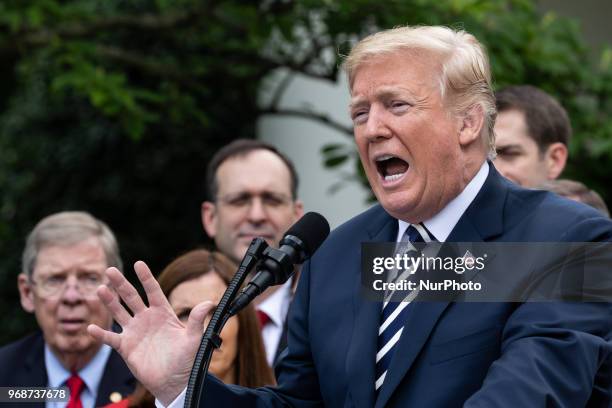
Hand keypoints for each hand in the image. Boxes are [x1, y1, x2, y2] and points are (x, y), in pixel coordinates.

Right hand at [88, 261, 213, 405]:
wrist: (175, 381)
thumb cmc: (187, 359)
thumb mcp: (194, 338)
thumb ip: (197, 320)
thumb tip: (209, 303)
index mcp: (163, 313)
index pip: (153, 291)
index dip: (146, 277)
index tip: (138, 263)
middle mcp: (147, 319)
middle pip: (131, 297)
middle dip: (121, 284)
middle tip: (110, 270)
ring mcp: (134, 332)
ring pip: (118, 312)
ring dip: (109, 301)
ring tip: (100, 288)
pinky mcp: (126, 347)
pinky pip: (110, 338)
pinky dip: (100, 334)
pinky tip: (90, 328)